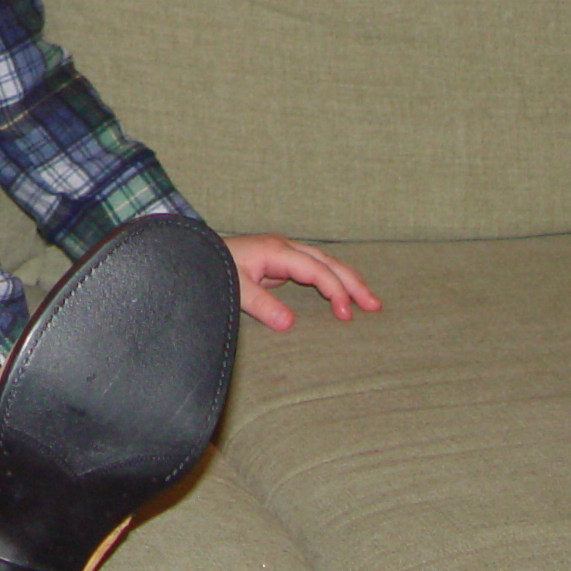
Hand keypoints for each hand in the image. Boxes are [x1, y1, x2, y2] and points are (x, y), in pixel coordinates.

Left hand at [224, 233, 380, 331]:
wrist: (195, 253)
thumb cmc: (213, 267)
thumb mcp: (235, 287)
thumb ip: (261, 304)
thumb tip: (289, 324)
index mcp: (276, 250)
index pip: (316, 269)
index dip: (334, 290)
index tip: (345, 314)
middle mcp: (284, 247)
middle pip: (327, 262)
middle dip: (352, 283)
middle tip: (374, 305)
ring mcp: (283, 252)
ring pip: (324, 262)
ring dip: (347, 280)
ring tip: (369, 300)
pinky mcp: (280, 261)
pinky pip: (314, 268)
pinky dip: (332, 280)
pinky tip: (343, 293)